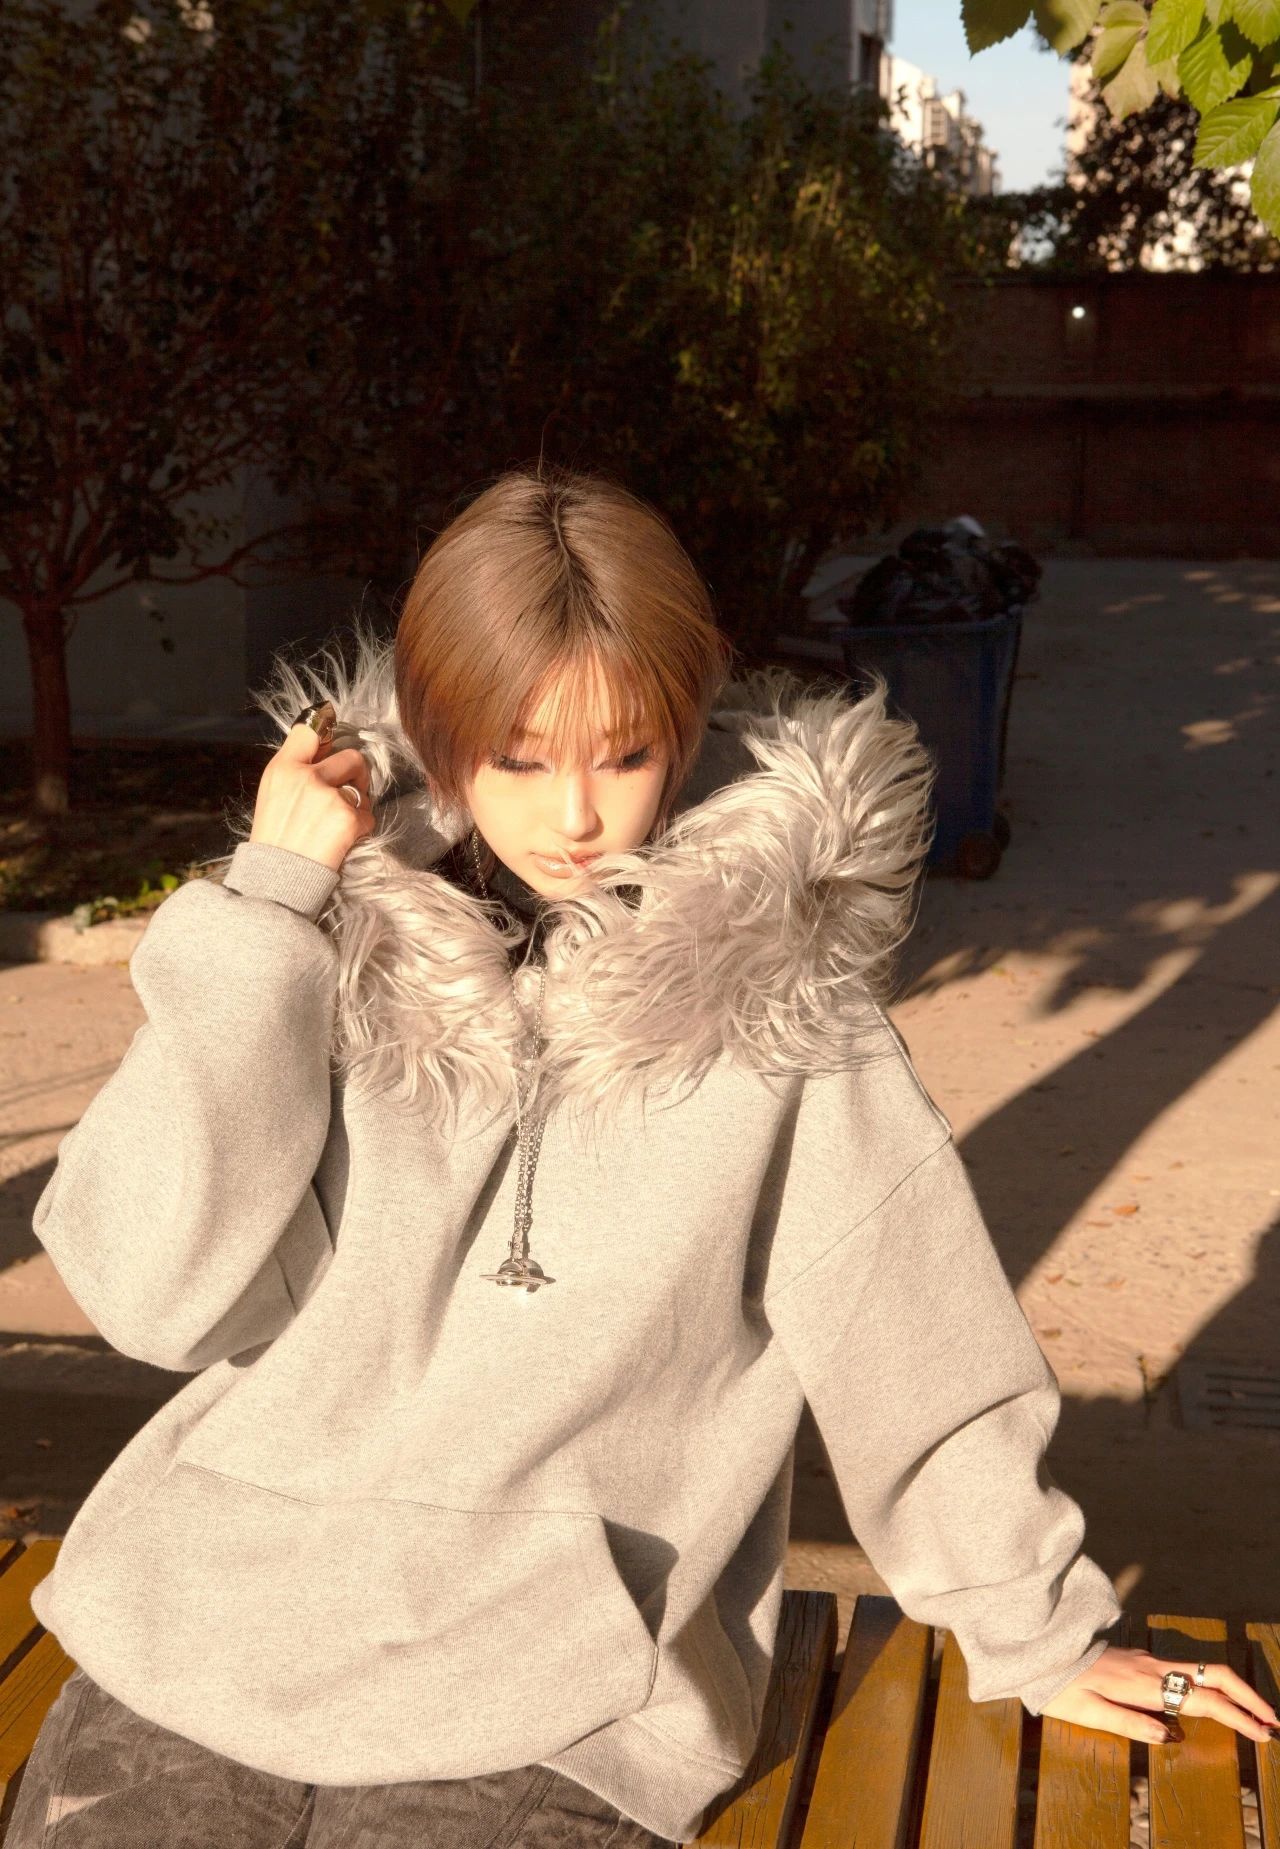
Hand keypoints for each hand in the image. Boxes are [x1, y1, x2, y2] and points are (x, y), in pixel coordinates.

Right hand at [249, 722, 375, 874]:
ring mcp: (328, 796)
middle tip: (349, 792)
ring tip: (339, 822)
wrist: (278, 878)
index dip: (327, 733)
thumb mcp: (273, 794)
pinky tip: (342, 840)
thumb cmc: (276, 839)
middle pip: (351, 755)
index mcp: (283, 768)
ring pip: (362, 786)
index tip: (333, 744)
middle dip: (356, 773)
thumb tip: (325, 750)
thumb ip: (296, 770)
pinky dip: (361, 827)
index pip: (310, 730)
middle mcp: (306, 776)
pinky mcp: (348, 818)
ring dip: (359, 802)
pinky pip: (368, 814)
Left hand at [1040, 1644, 1278, 1742]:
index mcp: (1144, 1685)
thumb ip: (1128, 1723)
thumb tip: (1169, 1734)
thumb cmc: (1060, 1686)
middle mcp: (1152, 1667)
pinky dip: (1210, 1685)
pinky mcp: (1142, 1659)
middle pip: (1213, 1675)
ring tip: (1252, 1714)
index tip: (1262, 1732)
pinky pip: (1185, 1671)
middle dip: (1247, 1697)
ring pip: (1201, 1670)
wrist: (1040, 1648)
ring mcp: (1148, 1659)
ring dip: (1232, 1690)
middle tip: (1272, 1721)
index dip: (1237, 1716)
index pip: (1203, 1700)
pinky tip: (1215, 1702)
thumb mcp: (1087, 1712)